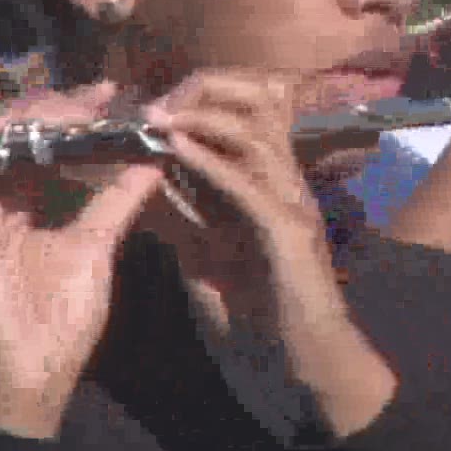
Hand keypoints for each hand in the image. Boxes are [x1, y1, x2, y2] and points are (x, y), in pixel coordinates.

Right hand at [0, 81, 165, 438]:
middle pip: (18, 136)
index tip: (117, 95)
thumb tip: (156, 156)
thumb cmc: (62, 321)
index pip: (47, 146)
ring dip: (30, 114)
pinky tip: (29, 118)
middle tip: (103, 90)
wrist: (33, 378)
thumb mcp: (98, 244)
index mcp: (27, 209)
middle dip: (59, 106)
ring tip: (77, 102)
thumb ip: (120, 200)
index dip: (77, 116)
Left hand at [139, 68, 343, 334]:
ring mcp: (291, 202)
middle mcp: (285, 182)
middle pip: (261, 104)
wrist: (301, 359)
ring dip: (203, 119)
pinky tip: (177, 148)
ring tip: (160, 117)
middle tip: (156, 102)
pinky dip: (210, 161)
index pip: (248, 114)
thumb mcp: (210, 258)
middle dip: (205, 91)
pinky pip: (248, 183)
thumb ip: (186, 222)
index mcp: (270, 184)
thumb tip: (149, 192)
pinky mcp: (288, 230)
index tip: (153, 105)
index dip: (204, 97)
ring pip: (257, 133)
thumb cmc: (260, 315)